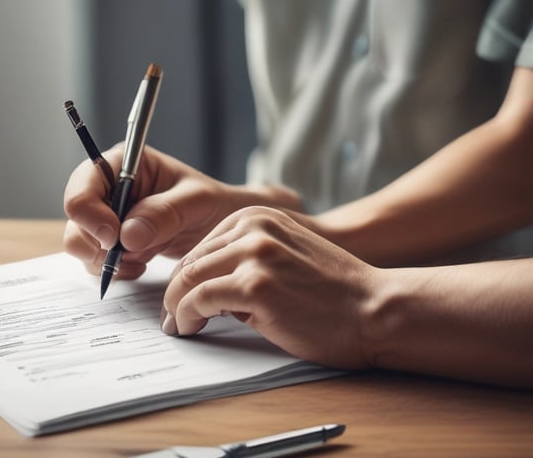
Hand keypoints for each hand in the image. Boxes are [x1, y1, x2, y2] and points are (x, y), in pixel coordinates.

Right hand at [63, 145, 301, 279]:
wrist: (221, 227)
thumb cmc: (212, 204)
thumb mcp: (196, 202)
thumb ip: (164, 213)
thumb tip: (126, 235)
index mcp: (123, 163)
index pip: (84, 184)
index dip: (89, 213)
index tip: (113, 237)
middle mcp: (108, 187)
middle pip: (75, 216)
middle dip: (95, 242)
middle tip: (128, 255)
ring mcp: (106, 216)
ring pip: (80, 242)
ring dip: (106, 259)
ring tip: (142, 258)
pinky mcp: (111, 240)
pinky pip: (95, 260)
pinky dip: (115, 269)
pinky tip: (142, 264)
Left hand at [161, 206, 379, 369]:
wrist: (374, 310)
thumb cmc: (333, 293)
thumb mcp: (284, 255)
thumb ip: (245, 258)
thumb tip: (200, 285)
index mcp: (257, 217)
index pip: (202, 246)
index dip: (185, 276)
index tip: (178, 298)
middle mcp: (253, 228)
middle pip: (190, 261)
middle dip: (175, 292)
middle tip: (172, 317)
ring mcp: (254, 255)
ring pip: (187, 278)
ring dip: (176, 307)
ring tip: (180, 326)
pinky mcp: (255, 286)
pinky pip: (199, 299)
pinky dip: (186, 317)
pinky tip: (190, 329)